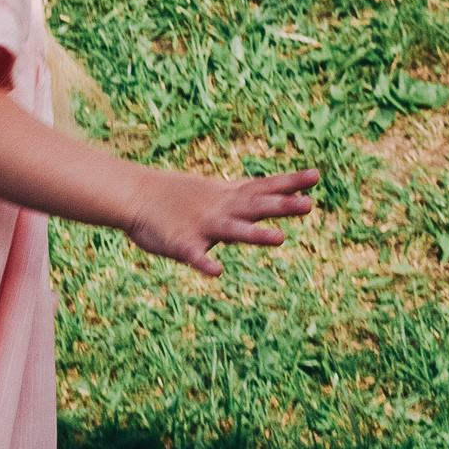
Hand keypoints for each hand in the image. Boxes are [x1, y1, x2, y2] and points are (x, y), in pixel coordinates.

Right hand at [118, 165, 318, 276]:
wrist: (133, 196)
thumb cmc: (176, 197)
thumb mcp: (213, 193)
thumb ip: (242, 196)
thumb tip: (272, 196)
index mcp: (228, 197)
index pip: (263, 187)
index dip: (289, 183)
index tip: (316, 176)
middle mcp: (220, 209)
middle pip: (256, 207)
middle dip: (282, 206)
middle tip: (309, 205)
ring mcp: (202, 227)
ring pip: (233, 231)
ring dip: (256, 235)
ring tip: (280, 238)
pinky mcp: (182, 244)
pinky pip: (196, 256)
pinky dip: (206, 263)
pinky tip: (216, 271)